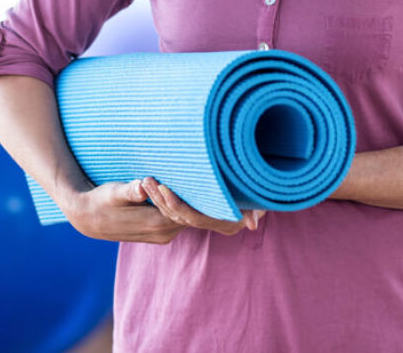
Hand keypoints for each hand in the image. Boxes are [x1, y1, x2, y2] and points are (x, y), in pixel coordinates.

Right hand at [64, 179, 184, 243]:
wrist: (89, 218)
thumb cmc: (102, 201)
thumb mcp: (114, 192)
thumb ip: (131, 191)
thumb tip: (142, 187)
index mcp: (156, 224)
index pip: (185, 208)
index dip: (184, 191)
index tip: (179, 172)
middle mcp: (163, 234)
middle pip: (188, 214)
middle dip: (187, 195)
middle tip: (184, 172)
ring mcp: (163, 237)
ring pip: (184, 217)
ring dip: (181, 200)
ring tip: (178, 178)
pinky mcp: (160, 234)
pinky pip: (177, 219)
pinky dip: (177, 206)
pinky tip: (172, 190)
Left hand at [141, 177, 265, 235]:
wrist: (255, 192)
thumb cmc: (259, 193)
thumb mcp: (258, 201)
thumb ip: (254, 211)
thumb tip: (253, 224)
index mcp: (220, 222)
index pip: (192, 217)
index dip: (177, 205)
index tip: (164, 188)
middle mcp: (206, 221)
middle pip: (176, 214)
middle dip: (160, 198)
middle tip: (146, 179)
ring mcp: (197, 216)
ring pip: (170, 210)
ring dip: (155, 196)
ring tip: (144, 178)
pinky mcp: (190, 207)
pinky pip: (171, 204)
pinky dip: (159, 195)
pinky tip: (148, 181)